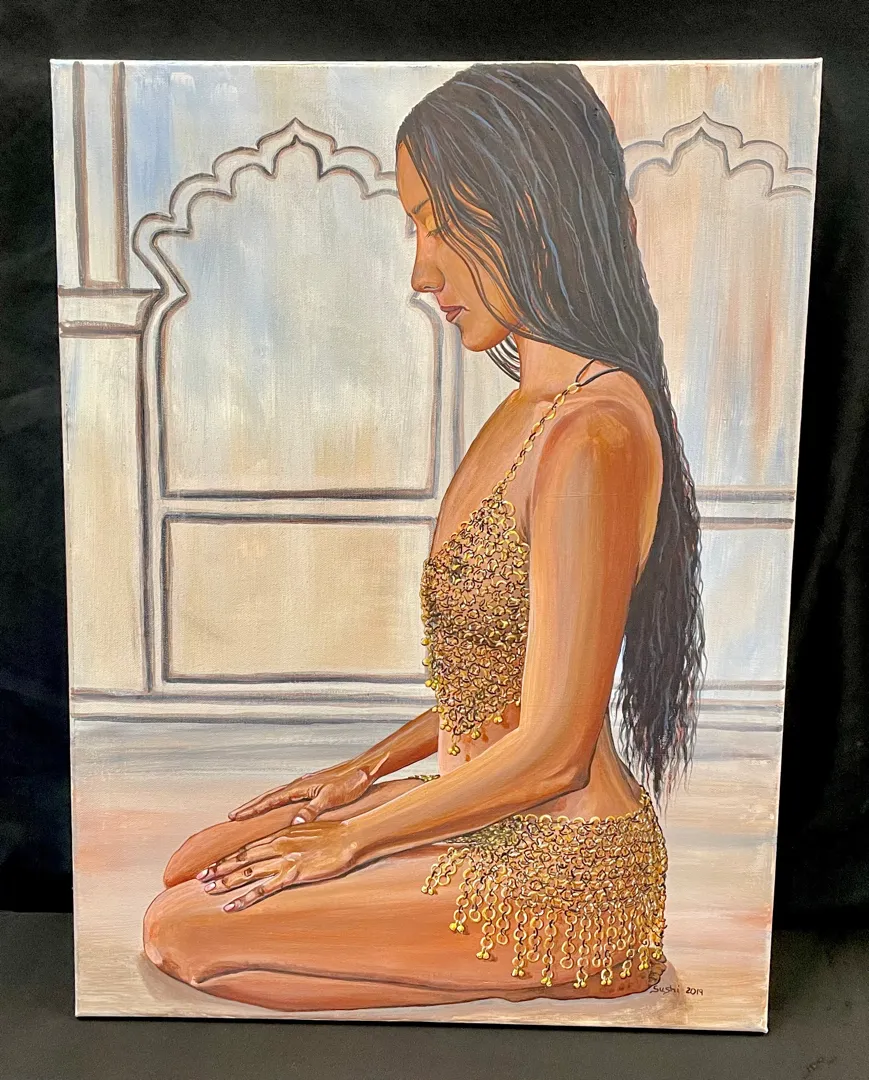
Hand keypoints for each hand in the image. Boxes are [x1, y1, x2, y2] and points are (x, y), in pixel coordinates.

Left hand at [197, 820, 358, 910]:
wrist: (351, 836)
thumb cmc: (336, 835)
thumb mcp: (311, 833)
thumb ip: (295, 840)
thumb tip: (287, 845)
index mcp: (281, 835)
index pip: (248, 848)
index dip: (227, 858)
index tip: (210, 866)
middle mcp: (278, 846)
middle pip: (242, 859)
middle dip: (219, 869)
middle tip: (198, 879)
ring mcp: (284, 860)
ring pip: (247, 873)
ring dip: (225, 882)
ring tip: (207, 891)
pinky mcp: (293, 874)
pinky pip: (263, 889)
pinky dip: (244, 898)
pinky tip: (230, 907)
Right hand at [228, 758, 382, 823]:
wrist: (364, 769)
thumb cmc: (349, 784)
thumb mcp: (331, 799)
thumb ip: (312, 810)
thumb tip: (293, 823)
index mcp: (299, 787)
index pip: (269, 800)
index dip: (252, 809)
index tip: (234, 817)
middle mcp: (299, 784)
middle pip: (269, 796)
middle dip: (251, 807)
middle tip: (233, 816)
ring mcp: (306, 785)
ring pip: (278, 796)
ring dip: (263, 804)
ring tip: (250, 812)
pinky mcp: (314, 787)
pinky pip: (289, 797)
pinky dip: (278, 803)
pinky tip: (280, 808)